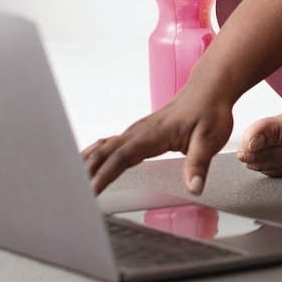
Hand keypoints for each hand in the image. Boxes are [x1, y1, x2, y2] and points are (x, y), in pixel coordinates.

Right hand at [81, 85, 233, 195]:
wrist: (210, 88)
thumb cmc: (210, 111)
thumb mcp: (210, 139)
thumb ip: (199, 164)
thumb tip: (194, 188)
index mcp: (153, 134)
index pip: (122, 157)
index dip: (104, 174)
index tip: (90, 191)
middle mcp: (141, 131)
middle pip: (106, 152)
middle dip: (87, 172)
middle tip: (73, 193)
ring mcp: (138, 130)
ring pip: (105, 147)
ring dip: (87, 163)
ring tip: (71, 180)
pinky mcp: (140, 131)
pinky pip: (112, 143)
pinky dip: (97, 154)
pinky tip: (87, 161)